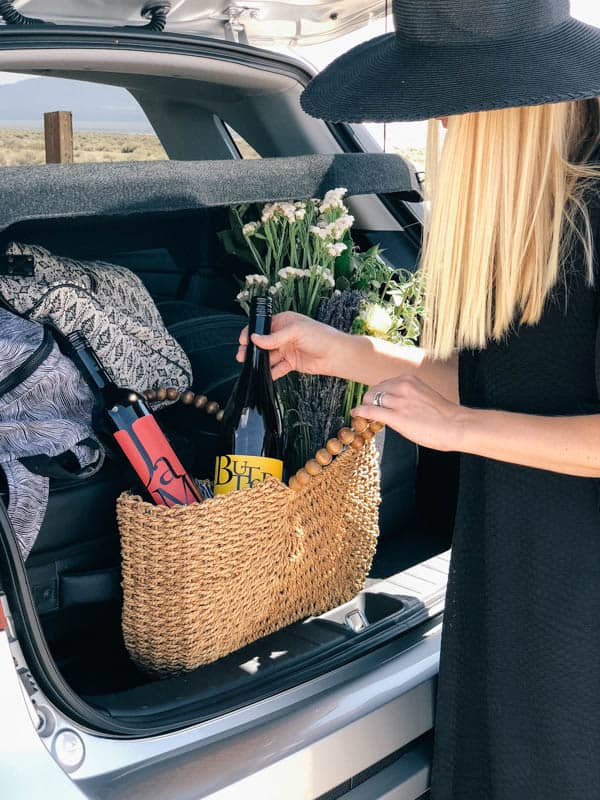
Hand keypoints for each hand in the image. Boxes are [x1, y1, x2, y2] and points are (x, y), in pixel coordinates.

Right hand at [237, 311, 349, 379]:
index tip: (242, 342)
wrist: (337, 355)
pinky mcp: (292, 363)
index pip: (263, 326)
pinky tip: (263, 377)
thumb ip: (274, 337)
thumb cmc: (321, 336)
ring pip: (269, 356)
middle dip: (252, 350)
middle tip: (242, 357)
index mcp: (284, 322)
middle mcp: (284, 335)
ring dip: (260, 362)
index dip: (251, 333)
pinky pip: (277, 368)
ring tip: (250, 368)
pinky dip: (270, 372)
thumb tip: (255, 338)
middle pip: (263, 343)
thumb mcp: (295, 332)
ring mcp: (287, 349)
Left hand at [353, 375, 469, 451]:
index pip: (384, 383)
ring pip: (370, 399)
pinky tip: (356, 414)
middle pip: (374, 390)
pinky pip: (371, 411)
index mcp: (409, 380)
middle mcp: (402, 386)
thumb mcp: (423, 395)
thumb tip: (394, 402)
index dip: (377, 394)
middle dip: (369, 399)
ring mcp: (398, 401)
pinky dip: (360, 412)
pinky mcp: (396, 417)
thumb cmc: (444, 415)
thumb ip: (408, 395)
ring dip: (365, 406)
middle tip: (368, 409)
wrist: (456, 426)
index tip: (375, 401)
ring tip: (363, 415)